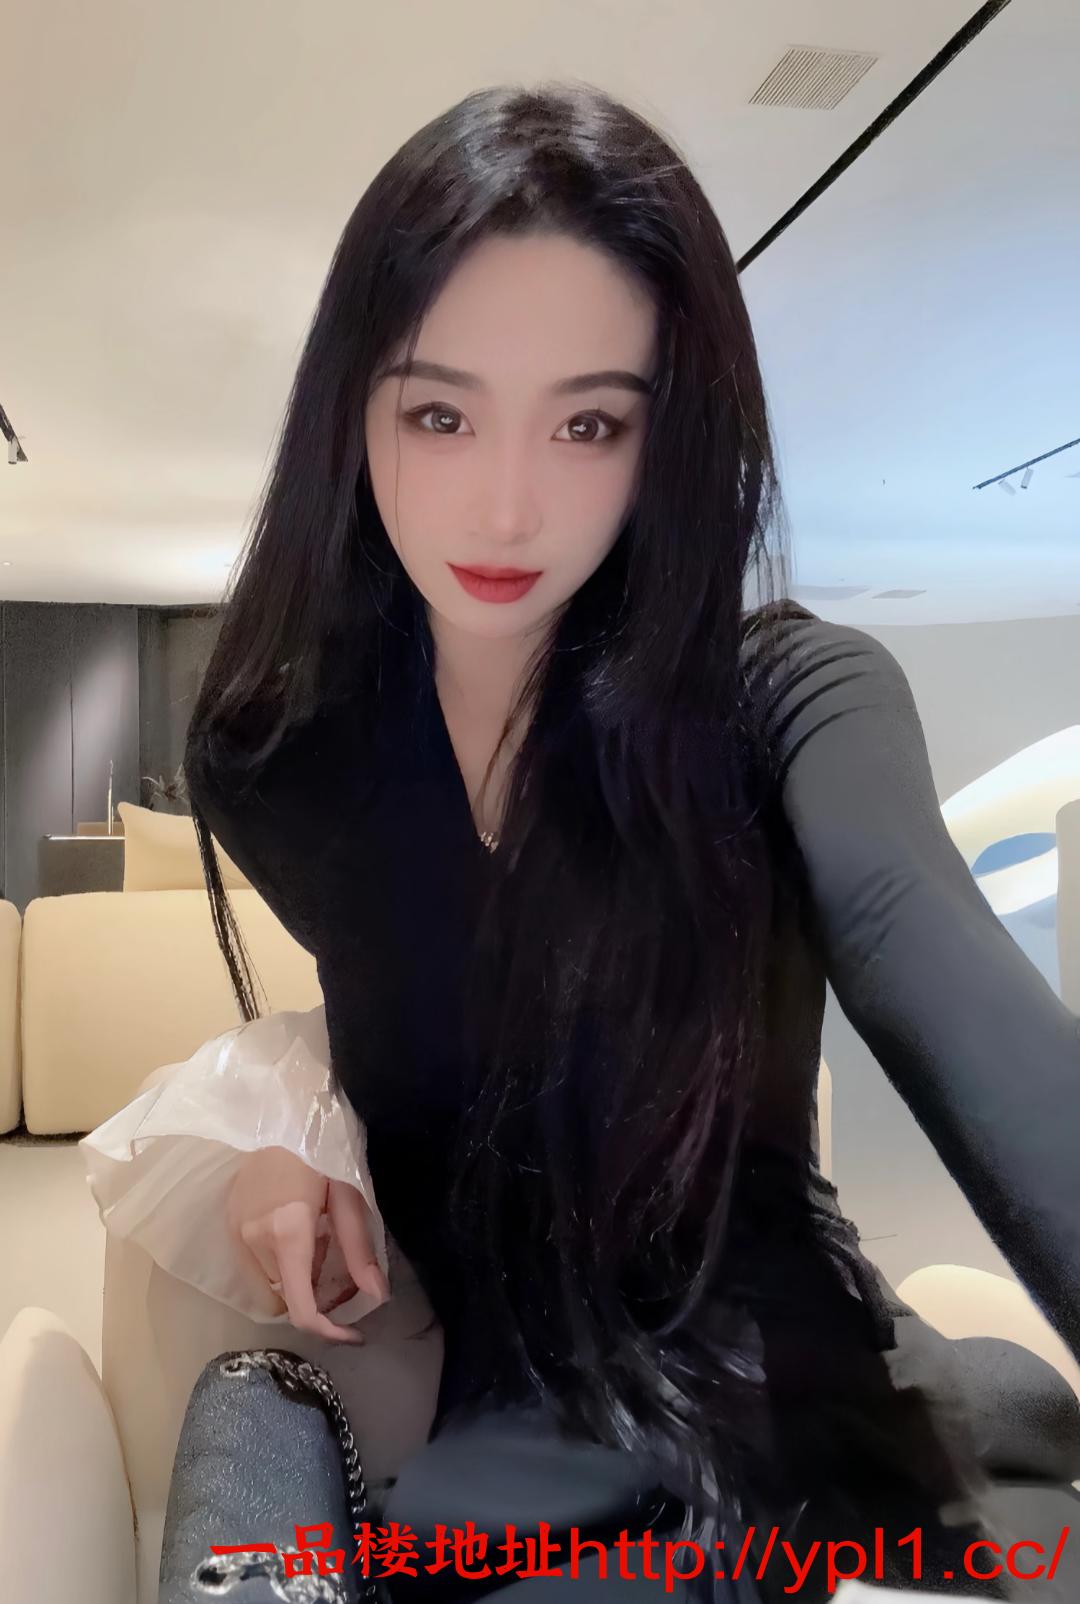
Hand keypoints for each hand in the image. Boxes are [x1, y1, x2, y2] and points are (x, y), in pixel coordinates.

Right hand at [226, 1146, 388, 1343]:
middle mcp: (254, 1241)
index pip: (300, 1309)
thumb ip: (358, 1250)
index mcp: (287, 1234)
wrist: (278, 1113)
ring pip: (270, 1285)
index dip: (328, 1331)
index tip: (353, 1333)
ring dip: (297, 1280)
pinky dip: (279, 1265)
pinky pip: (254, 1266)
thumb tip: (377, 1297)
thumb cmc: (320, 1149)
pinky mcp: (229, 1224)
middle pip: (288, 1297)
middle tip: (344, 1271)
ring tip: (321, 1244)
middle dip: (318, 1297)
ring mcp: (236, 1233)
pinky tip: (297, 1235)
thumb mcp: (348, 1196)